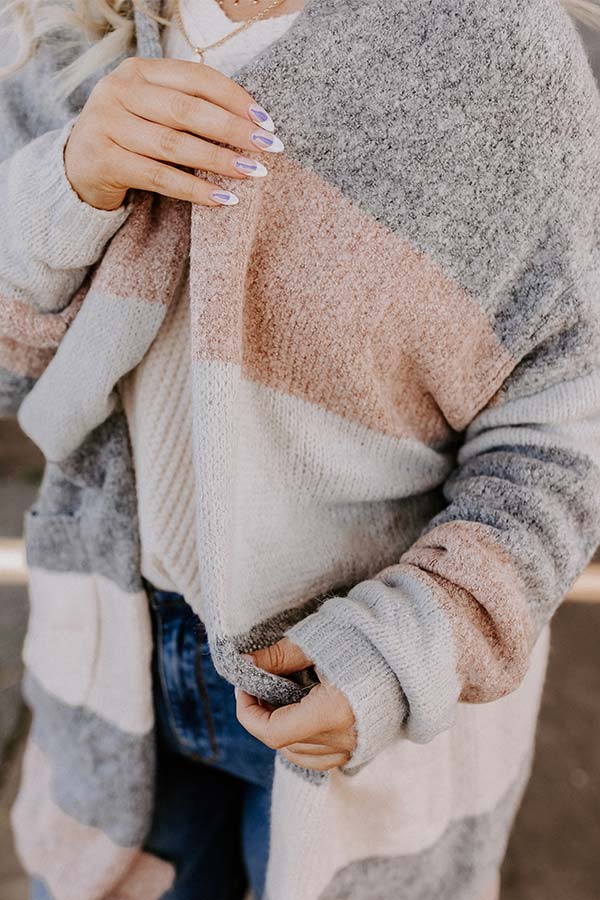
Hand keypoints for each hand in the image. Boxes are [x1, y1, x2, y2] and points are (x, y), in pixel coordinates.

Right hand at [64, 57, 280, 210]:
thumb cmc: (131, 140)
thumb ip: (190, 110)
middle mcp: (119, 91)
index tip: (267, 122)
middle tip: (268, 148)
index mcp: (138, 71)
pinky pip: (159, 177)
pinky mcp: (104, 160)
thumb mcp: (155, 113)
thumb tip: (253, 126)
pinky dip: (194, 189)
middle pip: (187, 110)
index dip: (235, 99)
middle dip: (233, 130)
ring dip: (218, 160)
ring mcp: (107, 124)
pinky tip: (222, 199)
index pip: (196, 78)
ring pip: (173, 144)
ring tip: (252, 173)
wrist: (78, 169)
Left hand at [236, 638, 356, 771]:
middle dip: (263, 716)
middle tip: (259, 684)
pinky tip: (302, 711)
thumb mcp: (316, 642)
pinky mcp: (363, 748)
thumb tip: (244, 664)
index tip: (244, 686)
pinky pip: (320, 757)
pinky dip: (302, 740)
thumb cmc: (366, 640)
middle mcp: (344, 739)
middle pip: (283, 743)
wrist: (412, 650)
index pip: (273, 732)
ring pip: (299, 754)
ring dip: (281, 729)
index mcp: (333, 713)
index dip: (249, 713)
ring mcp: (355, 748)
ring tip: (281, 696)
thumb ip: (277, 657)